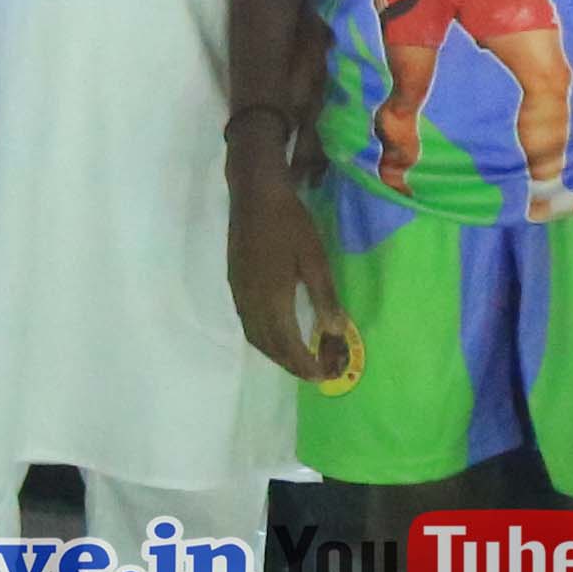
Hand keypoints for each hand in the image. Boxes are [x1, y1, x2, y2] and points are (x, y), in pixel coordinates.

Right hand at [225, 170, 348, 385]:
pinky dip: (263, 338)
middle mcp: (251, 303)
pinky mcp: (235, 283)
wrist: (254, 195)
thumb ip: (325, 298)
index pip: (287, 345)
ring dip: (275, 354)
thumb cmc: (290, 224)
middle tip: (313, 373)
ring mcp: (240, 294)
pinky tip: (277, 333)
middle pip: (268, 346)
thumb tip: (336, 332)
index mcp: (272, 300)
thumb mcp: (315, 260)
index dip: (304, 364)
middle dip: (290, 364)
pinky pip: (247, 323)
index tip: (322, 377)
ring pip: (255, 337)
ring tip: (297, 359)